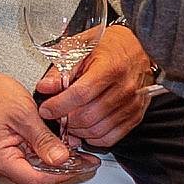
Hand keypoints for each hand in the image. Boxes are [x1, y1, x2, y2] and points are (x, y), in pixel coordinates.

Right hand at [0, 59, 89, 183]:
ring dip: (50, 160)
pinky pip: (22, 158)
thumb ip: (43, 139)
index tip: (80, 167)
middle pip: (33, 176)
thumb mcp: (23, 112)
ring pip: (29, 168)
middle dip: (59, 168)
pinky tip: (52, 144)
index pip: (35, 179)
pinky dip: (39, 152)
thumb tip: (61, 159)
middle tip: (82, 160)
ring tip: (71, 150)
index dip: (60, 175)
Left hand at [35, 20, 153, 149]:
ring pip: (97, 130)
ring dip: (77, 130)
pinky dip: (93, 137)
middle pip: (87, 116)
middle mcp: (124, 88)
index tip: (46, 109)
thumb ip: (61, 69)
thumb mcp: (82, 47)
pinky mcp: (135, 116)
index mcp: (110, 67)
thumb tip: (45, 87)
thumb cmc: (111, 45)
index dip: (59, 105)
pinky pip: (110, 137)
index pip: (80, 94)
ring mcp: (132, 105)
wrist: (139, 47)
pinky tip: (84, 127)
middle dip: (65, 120)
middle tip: (56, 115)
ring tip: (68, 121)